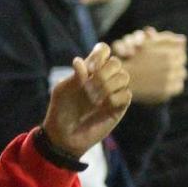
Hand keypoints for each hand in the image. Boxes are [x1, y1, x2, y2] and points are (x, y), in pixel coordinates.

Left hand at [41, 42, 130, 158]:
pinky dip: (115, 98)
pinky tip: (104, 106)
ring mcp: (112, 92)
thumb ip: (73, 76)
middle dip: (103, 73)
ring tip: (94, 99)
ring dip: (108, 85)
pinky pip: (127, 94)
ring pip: (124, 76)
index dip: (100, 54)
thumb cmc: (61, 110)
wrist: (65, 135)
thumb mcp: (61, 91)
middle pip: (116, 62)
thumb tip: (80, 61)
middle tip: (89, 87)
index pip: (103, 50)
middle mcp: (103, 78)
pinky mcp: (119, 107)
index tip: (90, 68)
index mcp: (89, 70)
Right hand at [112, 28, 186, 103]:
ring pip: (181, 76)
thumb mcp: (148, 43)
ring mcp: (168, 80)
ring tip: (168, 74)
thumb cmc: (133, 58)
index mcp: (167, 54)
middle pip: (182, 64)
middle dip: (177, 64)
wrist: (122, 79)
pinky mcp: (166, 92)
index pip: (181, 53)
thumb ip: (166, 39)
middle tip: (169, 66)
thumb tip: (183, 39)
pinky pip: (178, 87)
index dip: (176, 54)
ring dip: (177, 74)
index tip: (170, 57)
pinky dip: (174, 85)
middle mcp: (170, 67)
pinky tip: (166, 83)